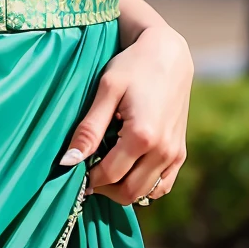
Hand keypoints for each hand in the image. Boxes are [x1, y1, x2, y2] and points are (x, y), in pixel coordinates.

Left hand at [60, 21, 192, 207]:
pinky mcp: (181, 152)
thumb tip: (67, 162)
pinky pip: (162, 186)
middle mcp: (163, 150)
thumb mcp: (106, 91)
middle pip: (127, 191)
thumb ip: (89, 129)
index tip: (74, 168)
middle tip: (87, 171)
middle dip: (103, 188)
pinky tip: (127, 170)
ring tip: (105, 168)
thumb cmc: (133, 66)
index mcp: (143, 136)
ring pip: (145, 193)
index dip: (87, 178)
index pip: (108, 176)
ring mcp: (175, 154)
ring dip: (121, 189)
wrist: (168, 54)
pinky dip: (143, 186)